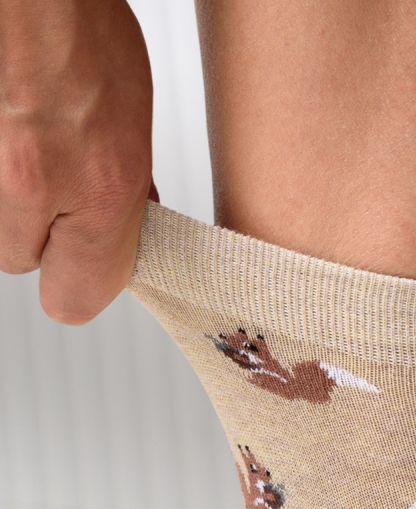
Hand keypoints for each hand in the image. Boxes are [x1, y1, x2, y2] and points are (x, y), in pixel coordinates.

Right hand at [0, 0, 154, 323]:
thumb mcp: (134, 124)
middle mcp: (34, 183)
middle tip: (62, 187)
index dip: (81, 284)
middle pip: (21, 262)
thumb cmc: (80, 30)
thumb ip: (128, 190)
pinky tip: (19, 134)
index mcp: (98, 187)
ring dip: (16, 202)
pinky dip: (3, 173)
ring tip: (38, 146)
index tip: (95, 263)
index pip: (72, 302)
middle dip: (44, 237)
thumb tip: (129, 228)